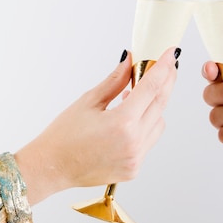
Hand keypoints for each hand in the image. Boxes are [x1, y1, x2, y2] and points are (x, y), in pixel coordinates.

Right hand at [15, 47, 179, 204]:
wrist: (52, 168)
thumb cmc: (63, 136)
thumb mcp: (88, 102)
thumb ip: (115, 81)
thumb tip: (129, 61)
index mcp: (122, 123)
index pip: (152, 87)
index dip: (163, 67)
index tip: (171, 54)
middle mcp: (133, 142)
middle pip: (160, 103)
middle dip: (166, 82)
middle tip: (167, 66)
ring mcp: (136, 158)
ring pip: (158, 122)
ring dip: (153, 106)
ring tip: (133, 97)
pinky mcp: (134, 168)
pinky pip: (149, 140)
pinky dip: (145, 126)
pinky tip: (129, 119)